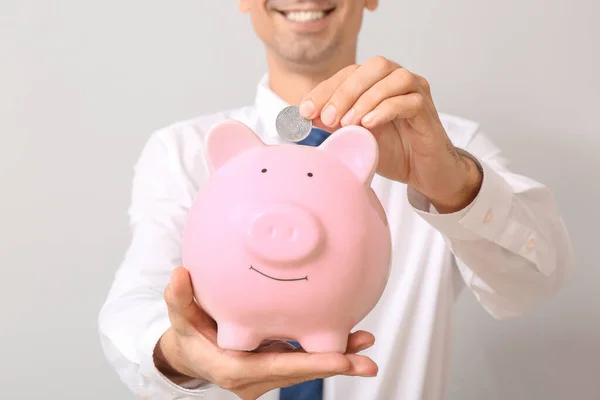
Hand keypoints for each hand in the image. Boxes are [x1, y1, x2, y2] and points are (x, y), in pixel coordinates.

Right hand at [154, 267, 377, 399]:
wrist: (189, 355)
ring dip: (337, 358)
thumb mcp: (180, 316)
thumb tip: (178, 274)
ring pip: (305, 367)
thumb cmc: (188, 335)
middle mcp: (254, 379)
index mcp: (235, 368)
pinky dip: (326, 351)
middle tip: (367, 362)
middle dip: (335, 366)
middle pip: (300, 373)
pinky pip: (302, 360)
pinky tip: (349, 339)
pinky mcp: (273, 367)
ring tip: (366, 344)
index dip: (310, 364)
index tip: (340, 360)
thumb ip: (179, 297)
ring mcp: (266, 376)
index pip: (278, 368)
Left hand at [299, 56, 482, 212]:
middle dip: (345, 90)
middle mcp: (397, 80)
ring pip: (393, 78)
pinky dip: (385, 110)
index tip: (305, 111)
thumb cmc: (391, 152)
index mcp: (377, 82)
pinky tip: (369, 125)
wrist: (424, 173)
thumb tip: (301, 121)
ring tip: (348, 123)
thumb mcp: (354, 138)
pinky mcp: (427, 111)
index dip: (325, 89)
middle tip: (327, 117)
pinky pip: (409, 100)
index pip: (349, 73)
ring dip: (365, 99)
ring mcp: (416, 92)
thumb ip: (332, 126)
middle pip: (373, 67)